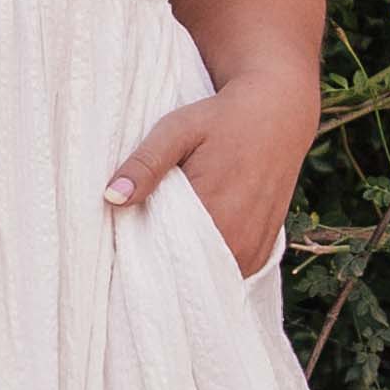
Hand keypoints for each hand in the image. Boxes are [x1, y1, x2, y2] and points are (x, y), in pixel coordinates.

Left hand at [103, 74, 316, 273]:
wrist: (277, 114)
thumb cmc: (222, 119)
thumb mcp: (177, 130)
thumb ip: (145, 164)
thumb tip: (112, 197)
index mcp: (214, 213)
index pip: (162, 255)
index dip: (140, 252)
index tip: (123, 243)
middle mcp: (237, 240)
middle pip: (184, 270)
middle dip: (161, 259)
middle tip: (143, 238)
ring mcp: (252, 252)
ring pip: (205, 275)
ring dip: (186, 263)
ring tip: (170, 238)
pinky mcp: (261, 255)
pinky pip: (226, 272)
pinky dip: (209, 262)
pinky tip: (196, 241)